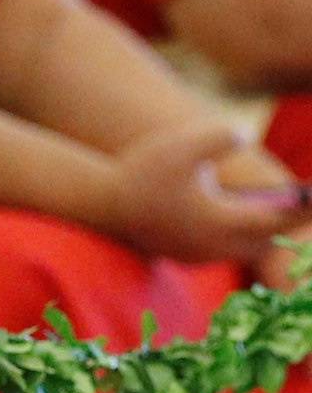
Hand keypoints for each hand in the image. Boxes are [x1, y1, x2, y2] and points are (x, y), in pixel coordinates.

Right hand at [104, 119, 311, 267]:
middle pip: (266, 239)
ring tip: (284, 213)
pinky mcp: (186, 257)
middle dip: (288, 223)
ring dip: (266, 232)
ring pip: (247, 248)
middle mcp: (215, 245)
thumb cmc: (141, 172)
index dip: (303, 206)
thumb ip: (219, 137)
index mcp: (220, 220)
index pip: (277, 217)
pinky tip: (245, 222)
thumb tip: (245, 135)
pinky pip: (226, 251)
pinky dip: (244, 238)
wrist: (101, 204)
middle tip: (308, 205)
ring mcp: (200, 255)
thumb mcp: (180, 146)